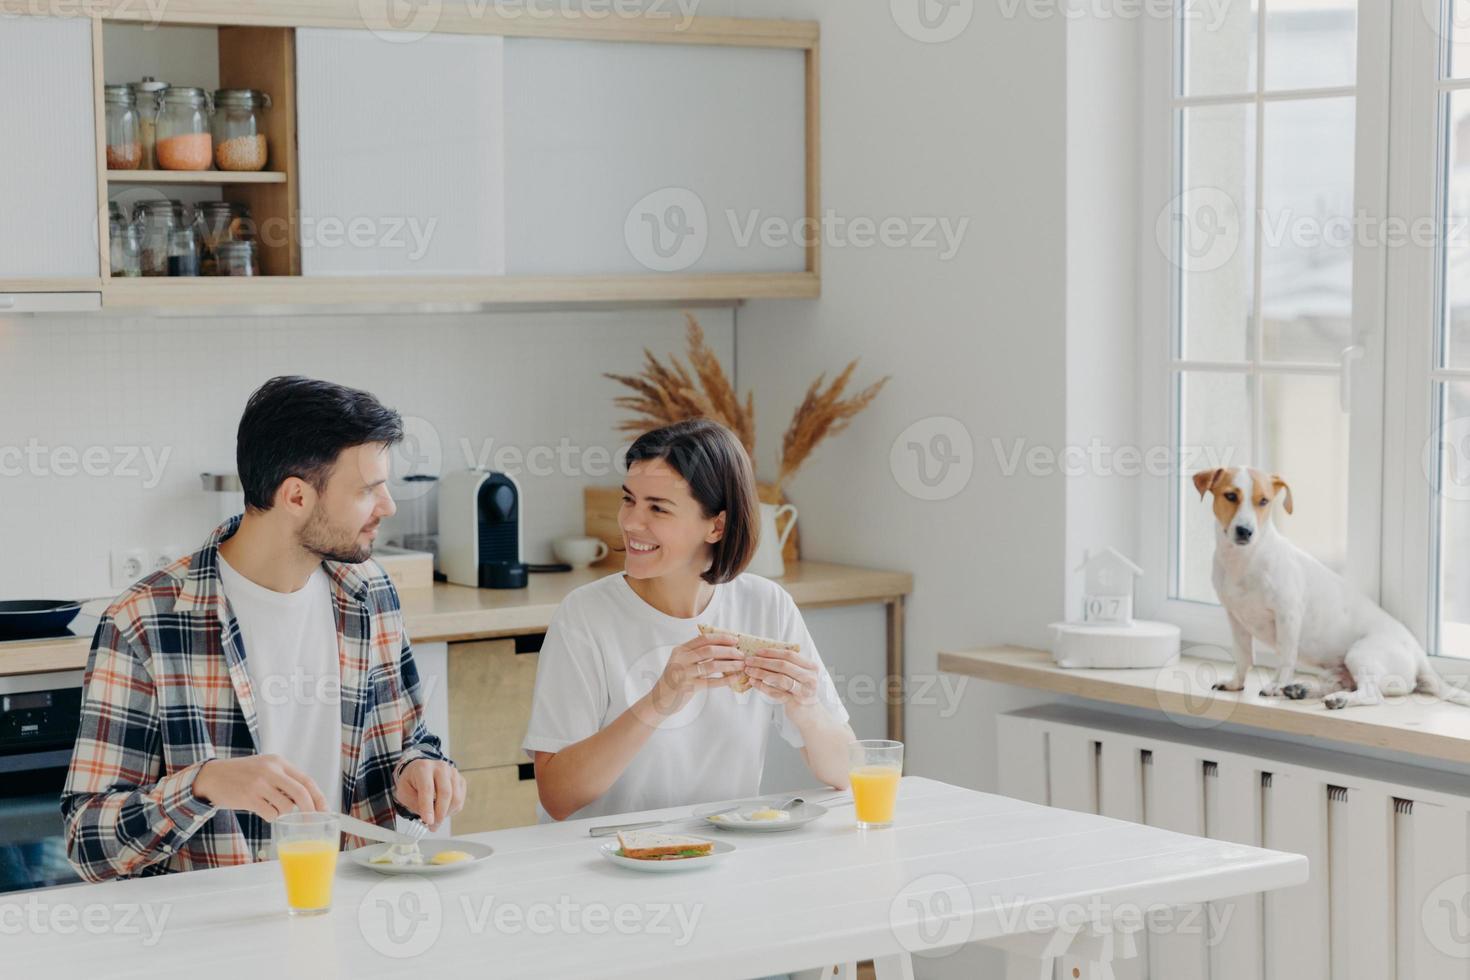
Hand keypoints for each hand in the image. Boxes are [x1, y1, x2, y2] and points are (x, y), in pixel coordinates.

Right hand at [192, 755, 328, 820]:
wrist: (212, 776)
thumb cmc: (242, 774)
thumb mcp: (265, 768)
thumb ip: (284, 779)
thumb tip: (306, 801)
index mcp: (279, 762)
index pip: (306, 780)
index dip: (318, 797)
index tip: (324, 810)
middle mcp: (271, 770)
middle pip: (301, 793)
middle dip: (309, 810)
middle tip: (310, 821)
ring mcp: (259, 783)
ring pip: (285, 806)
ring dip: (282, 813)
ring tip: (270, 806)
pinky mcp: (248, 797)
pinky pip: (270, 814)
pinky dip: (270, 816)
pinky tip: (261, 810)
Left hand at [394, 759, 465, 829]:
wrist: (421, 770)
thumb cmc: (412, 782)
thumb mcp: (404, 792)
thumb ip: (414, 803)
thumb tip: (429, 817)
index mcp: (423, 768)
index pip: (427, 788)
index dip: (428, 807)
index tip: (428, 821)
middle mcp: (441, 767)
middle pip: (445, 793)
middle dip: (439, 814)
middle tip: (433, 826)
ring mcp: (453, 773)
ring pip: (456, 798)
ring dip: (446, 813)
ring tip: (436, 818)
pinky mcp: (461, 780)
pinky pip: (460, 800)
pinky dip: (452, 810)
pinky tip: (442, 810)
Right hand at [647, 634, 746, 717]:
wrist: (659, 700)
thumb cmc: (675, 680)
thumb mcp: (680, 662)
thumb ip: (695, 654)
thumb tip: (723, 647)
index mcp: (680, 650)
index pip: (704, 639)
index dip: (721, 638)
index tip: (735, 639)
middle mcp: (681, 659)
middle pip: (710, 650)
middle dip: (729, 651)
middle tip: (741, 654)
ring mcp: (684, 673)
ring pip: (713, 665)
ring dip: (730, 664)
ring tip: (741, 665)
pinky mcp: (688, 687)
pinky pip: (712, 682)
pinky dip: (726, 679)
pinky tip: (735, 678)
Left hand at [743, 647, 820, 708]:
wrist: (809, 713)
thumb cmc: (801, 690)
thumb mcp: (799, 675)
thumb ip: (787, 665)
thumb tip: (762, 655)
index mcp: (811, 667)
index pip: (790, 655)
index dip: (773, 652)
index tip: (758, 652)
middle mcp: (810, 678)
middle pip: (784, 666)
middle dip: (764, 662)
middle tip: (749, 661)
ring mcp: (804, 691)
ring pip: (780, 679)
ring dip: (762, 673)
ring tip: (749, 671)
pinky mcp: (795, 702)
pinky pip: (776, 693)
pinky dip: (763, 686)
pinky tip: (753, 682)